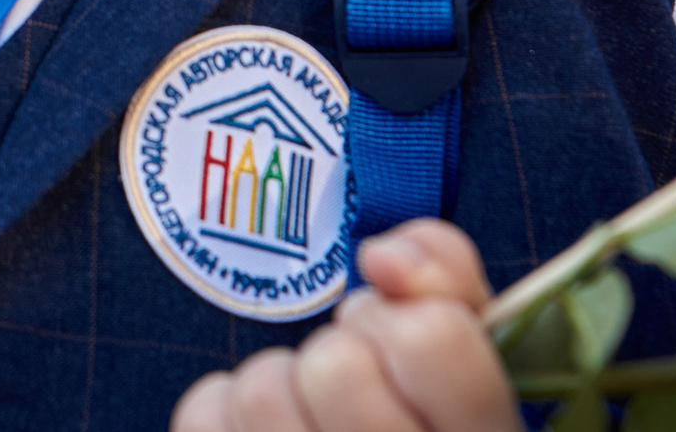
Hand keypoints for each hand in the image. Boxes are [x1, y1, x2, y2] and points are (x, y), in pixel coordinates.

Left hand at [171, 221, 515, 431]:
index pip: (432, 338)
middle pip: (334, 365)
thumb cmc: (419, 403)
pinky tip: (269, 431)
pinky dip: (225, 407)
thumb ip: (445, 272)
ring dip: (281, 381)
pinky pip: (207, 411)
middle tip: (354, 381)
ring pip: (263, 389)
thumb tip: (382, 259)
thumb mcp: (468, 338)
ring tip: (311, 411)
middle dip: (338, 351)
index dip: (402, 317)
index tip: (401, 344)